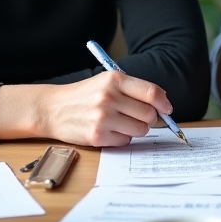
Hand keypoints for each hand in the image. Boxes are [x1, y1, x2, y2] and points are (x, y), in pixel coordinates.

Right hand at [43, 71, 172, 147]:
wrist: (53, 109)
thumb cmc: (85, 95)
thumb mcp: (106, 82)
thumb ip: (132, 89)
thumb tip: (162, 102)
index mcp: (114, 79)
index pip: (151, 92)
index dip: (164, 102)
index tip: (167, 109)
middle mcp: (109, 97)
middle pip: (149, 114)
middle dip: (148, 118)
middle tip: (137, 116)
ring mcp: (103, 117)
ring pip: (140, 129)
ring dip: (136, 129)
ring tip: (121, 122)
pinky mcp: (97, 136)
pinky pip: (125, 141)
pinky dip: (122, 138)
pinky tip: (109, 130)